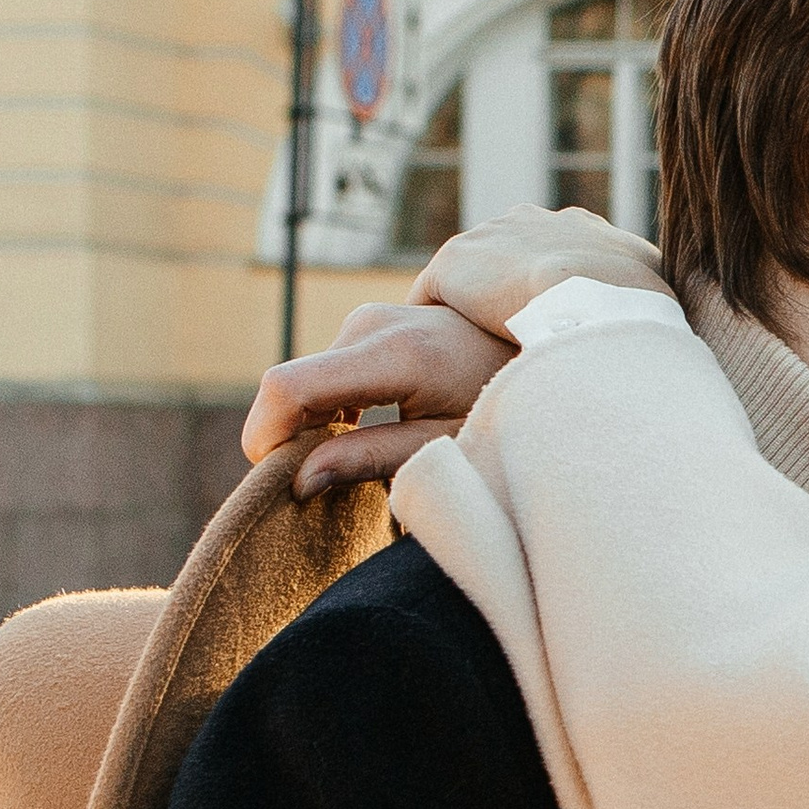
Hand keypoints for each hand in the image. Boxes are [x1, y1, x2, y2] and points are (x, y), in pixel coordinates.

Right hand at [243, 302, 514, 496]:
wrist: (542, 345)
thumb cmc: (502, 404)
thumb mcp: (444, 445)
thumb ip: (370, 459)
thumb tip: (300, 481)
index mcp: (393, 354)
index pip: (289, 388)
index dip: (265, 437)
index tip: (276, 482)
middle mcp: (369, 325)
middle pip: (289, 389)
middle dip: (288, 442)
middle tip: (317, 489)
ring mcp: (367, 319)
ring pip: (303, 383)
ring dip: (308, 428)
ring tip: (345, 465)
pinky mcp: (369, 325)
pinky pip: (323, 372)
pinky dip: (324, 410)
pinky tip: (354, 439)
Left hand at [413, 205, 666, 340]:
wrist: (593, 295)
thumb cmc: (635, 307)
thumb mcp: (655, 298)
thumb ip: (645, 303)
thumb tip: (663, 330)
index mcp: (580, 228)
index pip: (555, 255)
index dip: (550, 291)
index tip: (547, 327)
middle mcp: (531, 220)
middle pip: (507, 261)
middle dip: (505, 295)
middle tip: (503, 343)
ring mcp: (490, 237)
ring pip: (469, 279)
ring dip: (467, 311)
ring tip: (458, 355)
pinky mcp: (454, 262)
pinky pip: (432, 296)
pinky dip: (434, 322)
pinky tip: (433, 357)